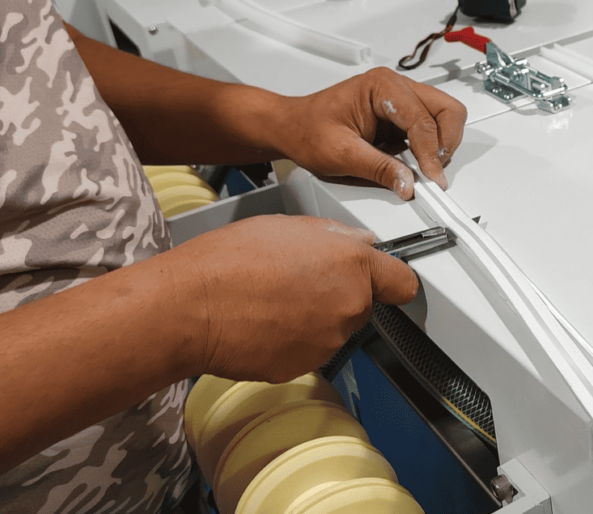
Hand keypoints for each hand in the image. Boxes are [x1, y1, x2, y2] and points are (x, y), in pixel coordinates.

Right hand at [166, 215, 417, 382]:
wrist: (189, 308)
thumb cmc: (229, 261)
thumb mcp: (287, 226)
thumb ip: (333, 235)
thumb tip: (357, 241)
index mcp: (351, 266)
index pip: (403, 282)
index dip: (392, 279)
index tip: (386, 279)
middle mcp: (348, 306)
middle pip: (364, 304)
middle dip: (341, 294)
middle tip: (301, 280)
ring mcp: (328, 340)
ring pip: (335, 328)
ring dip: (316, 317)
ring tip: (274, 300)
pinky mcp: (304, 366)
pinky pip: (309, 350)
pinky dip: (293, 340)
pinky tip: (264, 322)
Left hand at [275, 67, 466, 199]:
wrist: (291, 128)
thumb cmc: (307, 130)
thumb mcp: (342, 154)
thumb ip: (379, 169)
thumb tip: (408, 183)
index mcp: (381, 86)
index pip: (422, 119)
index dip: (430, 152)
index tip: (432, 178)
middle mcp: (395, 87)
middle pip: (446, 110)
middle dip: (445, 143)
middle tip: (434, 172)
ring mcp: (401, 101)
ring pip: (444, 118)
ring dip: (440, 146)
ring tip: (424, 171)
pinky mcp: (401, 118)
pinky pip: (430, 131)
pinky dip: (429, 151)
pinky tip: (415, 166)